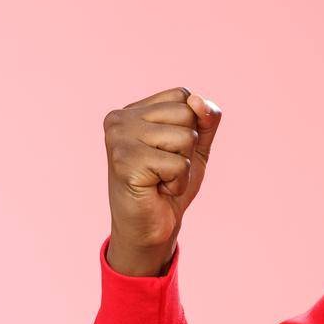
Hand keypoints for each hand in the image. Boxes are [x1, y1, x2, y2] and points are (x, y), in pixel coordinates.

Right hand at [102, 87, 221, 275]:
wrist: (152, 228)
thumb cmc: (169, 186)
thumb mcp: (196, 147)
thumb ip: (205, 120)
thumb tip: (198, 100)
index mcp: (133, 110)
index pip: (182, 96)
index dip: (191, 127)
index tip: (170, 150)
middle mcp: (120, 118)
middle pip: (185, 113)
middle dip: (187, 147)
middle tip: (165, 168)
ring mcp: (118, 138)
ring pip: (184, 137)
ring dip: (183, 166)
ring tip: (161, 178)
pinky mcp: (124, 161)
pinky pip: (178, 164)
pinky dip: (177, 182)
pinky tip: (157, 189)